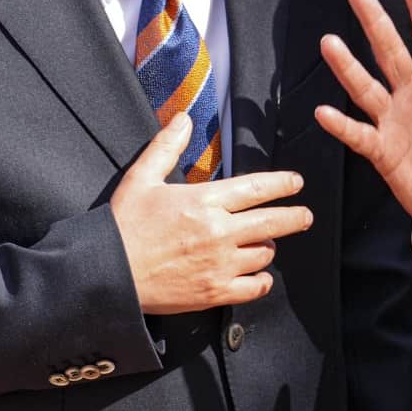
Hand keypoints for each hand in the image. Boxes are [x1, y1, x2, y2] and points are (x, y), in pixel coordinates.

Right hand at [110, 113, 314, 314]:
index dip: (282, 184)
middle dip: (295, 217)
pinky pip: (254, 287)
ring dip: (268, 247)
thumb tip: (184, 118)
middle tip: (305, 216)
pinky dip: (261, 280)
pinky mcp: (213, 292)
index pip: (256, 189)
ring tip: (264, 243)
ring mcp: (218, 264)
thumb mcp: (141, 179)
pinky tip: (258, 275)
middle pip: (273, 222)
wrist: (106, 274)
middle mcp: (218, 232)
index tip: (296, 182)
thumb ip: (166, 147)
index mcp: (204, 201)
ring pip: (264, 254)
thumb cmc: (123, 226)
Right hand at [315, 0, 411, 246]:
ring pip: (367, 88)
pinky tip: (324, 112)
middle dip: (375, 23)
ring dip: (348, 68)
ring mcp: (393, 122)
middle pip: (391, 52)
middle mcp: (411, 95)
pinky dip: (342, 125)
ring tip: (330, 43)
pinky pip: (359, 136)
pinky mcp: (383, 152)